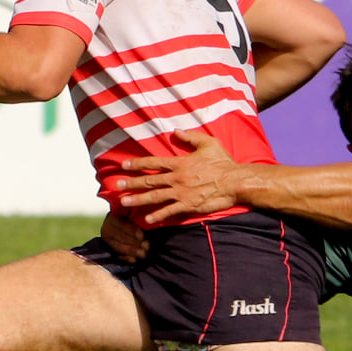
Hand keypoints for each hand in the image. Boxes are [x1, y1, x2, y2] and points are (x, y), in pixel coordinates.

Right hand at [100, 211, 149, 261]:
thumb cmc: (132, 217)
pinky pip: (118, 256)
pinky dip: (127, 258)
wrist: (124, 223)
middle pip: (121, 237)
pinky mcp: (109, 250)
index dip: (133, 230)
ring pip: (119, 248)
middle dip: (135, 243)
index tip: (143, 236)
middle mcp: (106, 229)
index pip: (123, 225)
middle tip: (147, 247)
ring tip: (144, 254)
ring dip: (132, 252)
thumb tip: (148, 223)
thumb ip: (139, 218)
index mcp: (112, 218)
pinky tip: (135, 260)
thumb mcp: (134, 215)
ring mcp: (106, 241)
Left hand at [113, 131, 240, 224]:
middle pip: (149, 180)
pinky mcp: (188, 205)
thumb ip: (190, 137)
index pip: (153, 162)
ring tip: (124, 202)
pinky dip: (158, 216)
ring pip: (155, 196)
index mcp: (179, 163)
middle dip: (131, 183)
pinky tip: (147, 220)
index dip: (137, 164)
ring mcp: (181, 193)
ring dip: (138, 200)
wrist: (235, 182)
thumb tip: (175, 131)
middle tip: (117, 185)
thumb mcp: (208, 143)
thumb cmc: (223, 162)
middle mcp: (177, 178)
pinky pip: (170, 211)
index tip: (124, 166)